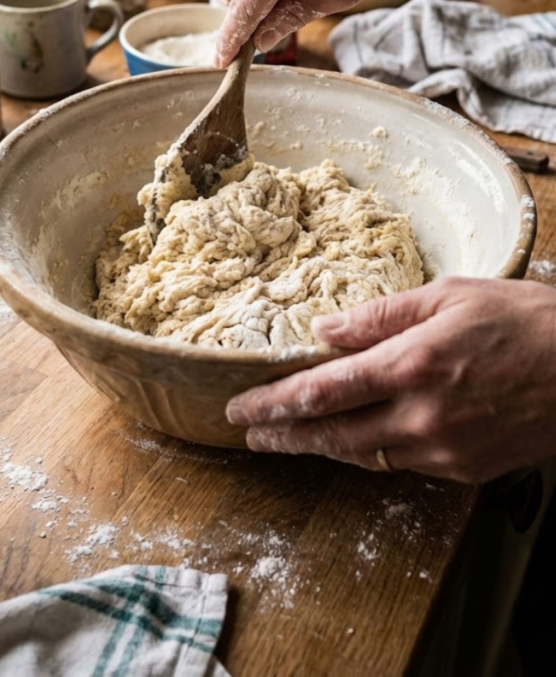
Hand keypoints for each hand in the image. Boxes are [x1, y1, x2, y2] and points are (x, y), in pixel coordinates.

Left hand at [225, 277, 555, 482]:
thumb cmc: (522, 320)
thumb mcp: (447, 296)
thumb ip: (379, 316)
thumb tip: (324, 331)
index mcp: (413, 364)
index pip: (323, 391)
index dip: (275, 403)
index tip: (242, 408)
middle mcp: (422, 415)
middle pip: (332, 433)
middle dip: (283, 435)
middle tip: (249, 434)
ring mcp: (445, 449)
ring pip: (363, 455)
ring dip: (320, 446)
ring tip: (288, 438)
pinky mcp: (465, 469)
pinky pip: (401, 464)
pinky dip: (368, 451)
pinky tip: (352, 440)